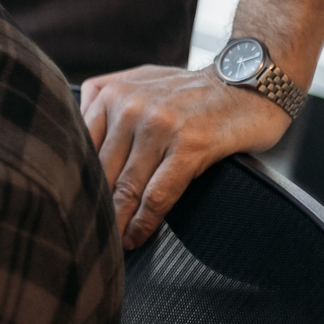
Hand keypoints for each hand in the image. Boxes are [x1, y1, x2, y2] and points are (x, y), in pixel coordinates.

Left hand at [80, 65, 292, 248]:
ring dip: (116, 221)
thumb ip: (105, 96)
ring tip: (110, 244)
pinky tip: (136, 236)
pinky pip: (158, 193)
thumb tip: (71, 127)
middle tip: (85, 233)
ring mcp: (160, 125)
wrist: (252, 83)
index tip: (70, 205)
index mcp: (113, 93)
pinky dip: (145, 220)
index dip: (74, 181)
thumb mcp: (142, 80)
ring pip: (126, 185)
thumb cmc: (194, 89)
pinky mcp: (190, 145)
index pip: (81, 145)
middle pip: (101, 169)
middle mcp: (131, 106)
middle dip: (93, 206)